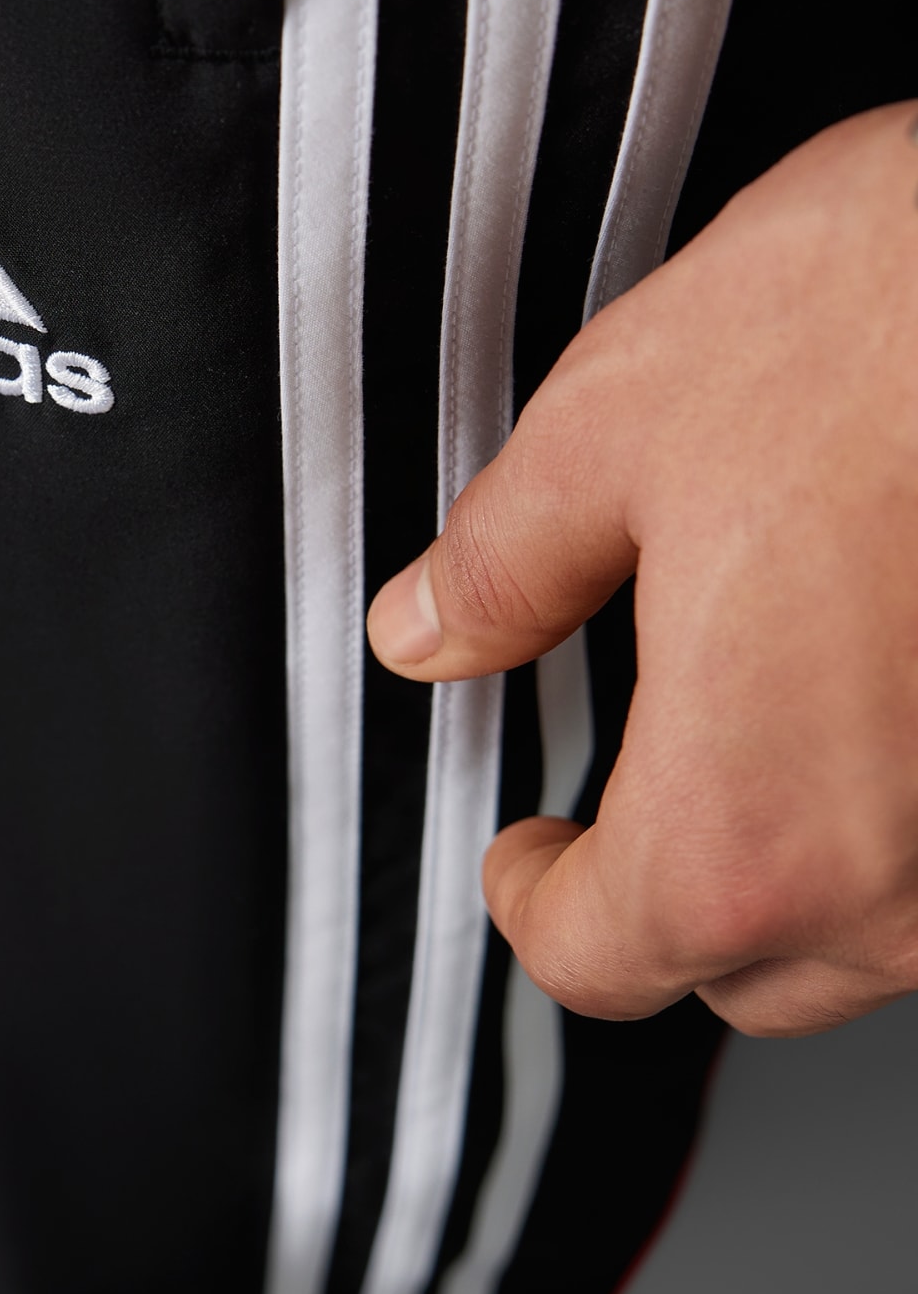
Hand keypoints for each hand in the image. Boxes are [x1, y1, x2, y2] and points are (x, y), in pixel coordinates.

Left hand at [367, 102, 917, 1037]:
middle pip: (749, 971)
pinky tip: (895, 682)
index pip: (598, 963)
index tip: (523, 849)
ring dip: (812, 857)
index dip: (532, 904)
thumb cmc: (893, 322)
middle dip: (665, 895)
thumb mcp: (617, 432)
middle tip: (627, 792)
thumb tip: (425, 627)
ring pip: (887, 930)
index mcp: (746, 830)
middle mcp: (912, 886)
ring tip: (768, 720)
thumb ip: (502, 566)